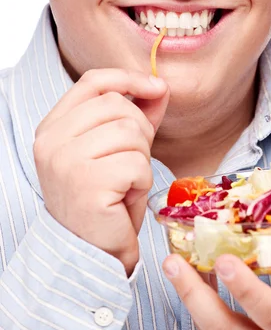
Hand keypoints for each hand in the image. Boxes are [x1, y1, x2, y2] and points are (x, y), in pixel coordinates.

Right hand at [34, 68, 168, 274]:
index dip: (129, 78)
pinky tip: (125, 198)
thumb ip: (135, 114)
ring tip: (126, 183)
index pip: (93, 81)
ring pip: (131, 132)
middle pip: (118, 105)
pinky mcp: (86, 183)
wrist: (91, 251)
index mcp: (53, 126)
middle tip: (132, 163)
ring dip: (142, 159)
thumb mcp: (117, 147)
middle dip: (141, 131)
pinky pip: (137, 164)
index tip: (156, 87)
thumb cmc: (105, 197)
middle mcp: (51, 140)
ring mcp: (65, 161)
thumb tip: (160, 86)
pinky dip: (142, 182)